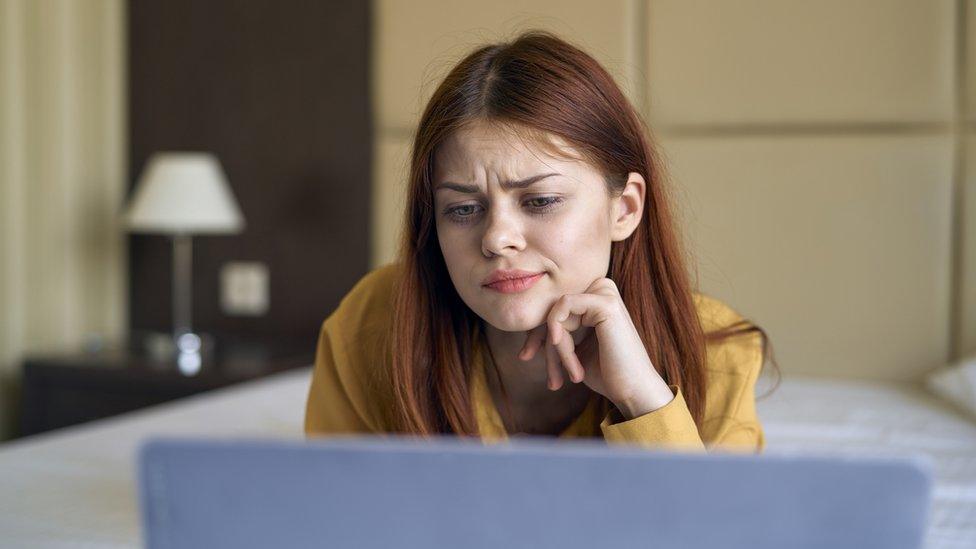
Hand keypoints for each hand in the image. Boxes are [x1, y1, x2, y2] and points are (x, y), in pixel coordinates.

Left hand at [518, 277, 675, 418]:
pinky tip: (568, 359)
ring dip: (555, 347)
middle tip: (543, 370)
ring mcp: (605, 293)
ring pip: (556, 311)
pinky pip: (563, 308)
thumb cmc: (607, 373)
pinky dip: (560, 338)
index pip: (555, 307)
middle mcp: (602, 290)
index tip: (526, 356)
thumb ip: (558, 333)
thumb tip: (531, 329)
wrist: (633, 391)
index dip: (537, 332)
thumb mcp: (574, 350)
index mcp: (596, 299)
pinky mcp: (605, 303)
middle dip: (541, 339)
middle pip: (553, 308)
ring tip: (569, 374)